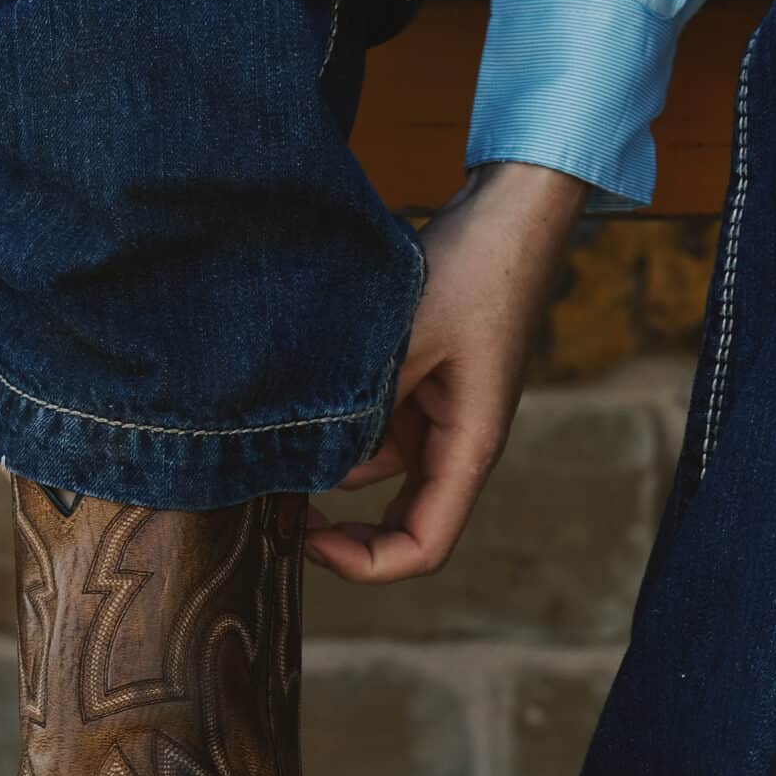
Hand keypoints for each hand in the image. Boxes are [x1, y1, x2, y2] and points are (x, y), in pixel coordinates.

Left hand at [303, 162, 587, 580]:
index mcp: (469, 447)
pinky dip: (333, 426)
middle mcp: (454, 443)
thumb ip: (360, 404)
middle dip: (336, 527)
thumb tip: (298, 459)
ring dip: (327, 469)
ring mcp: (435, 415)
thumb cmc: (475, 272)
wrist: (508, 211)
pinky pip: (369, 427)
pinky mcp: (417, 385)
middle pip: (395, 522)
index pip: (423, 546)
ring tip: (267, 446)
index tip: (305, 540)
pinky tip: (291, 404)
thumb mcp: (408, 339)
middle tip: (269, 508)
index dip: (365, 564)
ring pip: (372, 470)